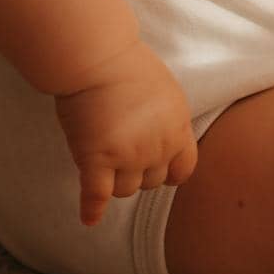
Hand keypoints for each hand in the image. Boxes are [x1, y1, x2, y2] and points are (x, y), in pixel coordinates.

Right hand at [53, 41, 198, 226]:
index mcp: (178, 128)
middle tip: (119, 150)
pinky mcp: (96, 159)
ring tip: (101, 158)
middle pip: (151, 181)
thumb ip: (168, 120)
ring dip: (114, 180)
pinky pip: (97, 195)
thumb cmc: (128, 66)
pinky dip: (92, 209)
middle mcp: (158, 147)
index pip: (183, 170)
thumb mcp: (166, 91)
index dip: (168, 172)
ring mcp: (128, 155)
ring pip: (125, 189)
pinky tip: (90, 218)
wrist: (99, 55)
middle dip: (137, 171)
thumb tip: (166, 136)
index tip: (155, 167)